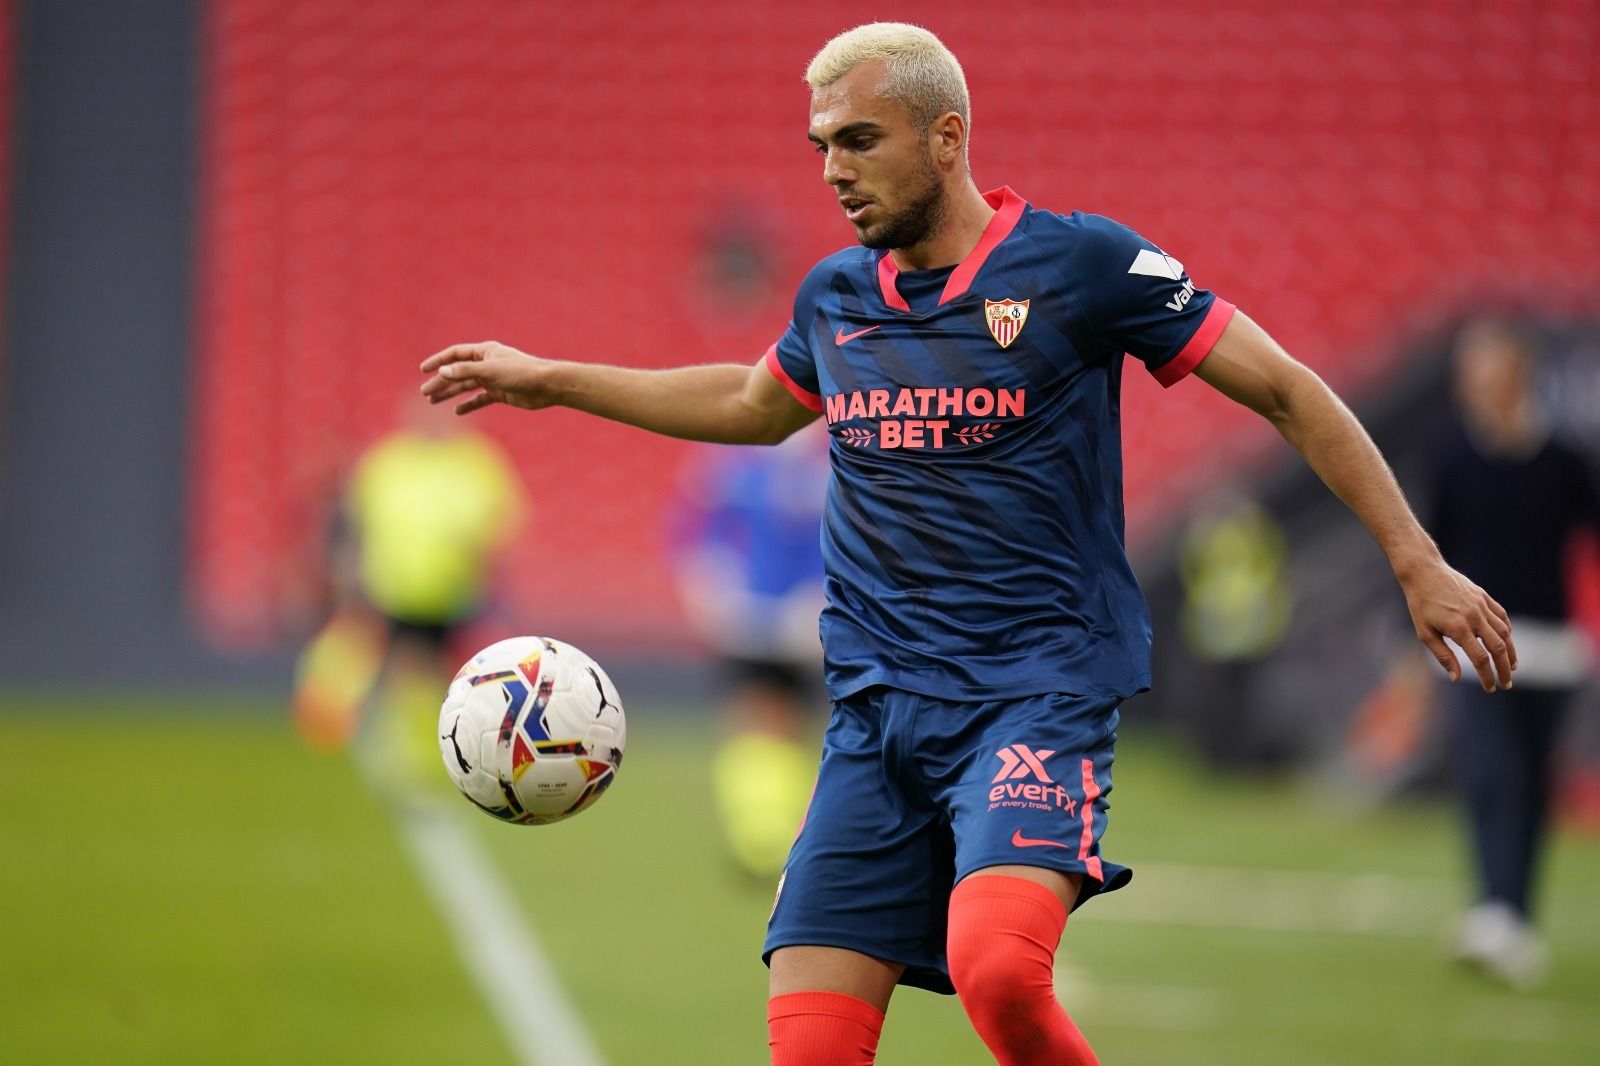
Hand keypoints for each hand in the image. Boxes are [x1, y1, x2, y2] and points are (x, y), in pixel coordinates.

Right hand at [420, 341, 553, 414]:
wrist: (547, 386)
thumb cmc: (521, 372)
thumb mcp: (490, 371)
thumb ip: (466, 371)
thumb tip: (443, 372)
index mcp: (485, 352)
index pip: (455, 354)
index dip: (439, 361)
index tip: (423, 369)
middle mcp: (487, 364)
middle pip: (458, 372)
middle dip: (441, 382)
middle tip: (425, 393)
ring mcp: (493, 379)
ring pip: (467, 386)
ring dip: (451, 393)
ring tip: (433, 401)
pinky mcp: (501, 393)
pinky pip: (480, 399)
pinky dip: (469, 404)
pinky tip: (457, 412)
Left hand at [1400, 558, 1516, 691]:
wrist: (1425, 572)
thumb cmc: (1421, 604)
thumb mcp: (1424, 633)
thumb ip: (1442, 655)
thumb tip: (1456, 678)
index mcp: (1458, 628)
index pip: (1480, 659)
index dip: (1487, 676)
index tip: (1490, 688)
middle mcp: (1474, 617)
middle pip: (1498, 648)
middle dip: (1504, 669)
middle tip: (1506, 684)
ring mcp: (1482, 606)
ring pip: (1505, 633)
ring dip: (1511, 653)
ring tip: (1512, 667)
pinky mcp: (1485, 597)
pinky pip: (1502, 617)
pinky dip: (1507, 632)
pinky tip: (1507, 643)